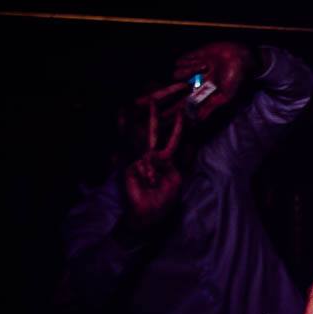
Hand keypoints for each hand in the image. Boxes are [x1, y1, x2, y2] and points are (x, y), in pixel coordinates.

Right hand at [122, 97, 184, 228]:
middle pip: (153, 134)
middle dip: (153, 117)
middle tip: (152, 99)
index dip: (177, 128)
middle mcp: (152, 157)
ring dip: (152, 166)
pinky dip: (148, 174)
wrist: (149, 214)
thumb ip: (171, 163)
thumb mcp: (175, 180)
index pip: (173, 141)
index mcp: (166, 160)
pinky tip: (148, 182)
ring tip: (152, 176)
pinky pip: (143, 165)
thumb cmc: (164, 199)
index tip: (182, 114)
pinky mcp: (130, 167)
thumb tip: (159, 151)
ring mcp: (140, 161)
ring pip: (146, 150)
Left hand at [172, 41, 257, 122]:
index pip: (183, 103)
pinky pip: (180, 62)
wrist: (238, 55)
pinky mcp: (190, 58)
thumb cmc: (235, 77)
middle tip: (170, 92)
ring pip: (177, 74)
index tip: (167, 112)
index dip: (174, 108)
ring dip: (189, 71)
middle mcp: (193, 83)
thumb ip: (210, 107)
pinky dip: (189, 62)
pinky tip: (202, 60)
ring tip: (206, 67)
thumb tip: (198, 122)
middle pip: (175, 90)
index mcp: (200, 93)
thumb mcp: (225, 96)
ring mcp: (190, 70)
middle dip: (172, 91)